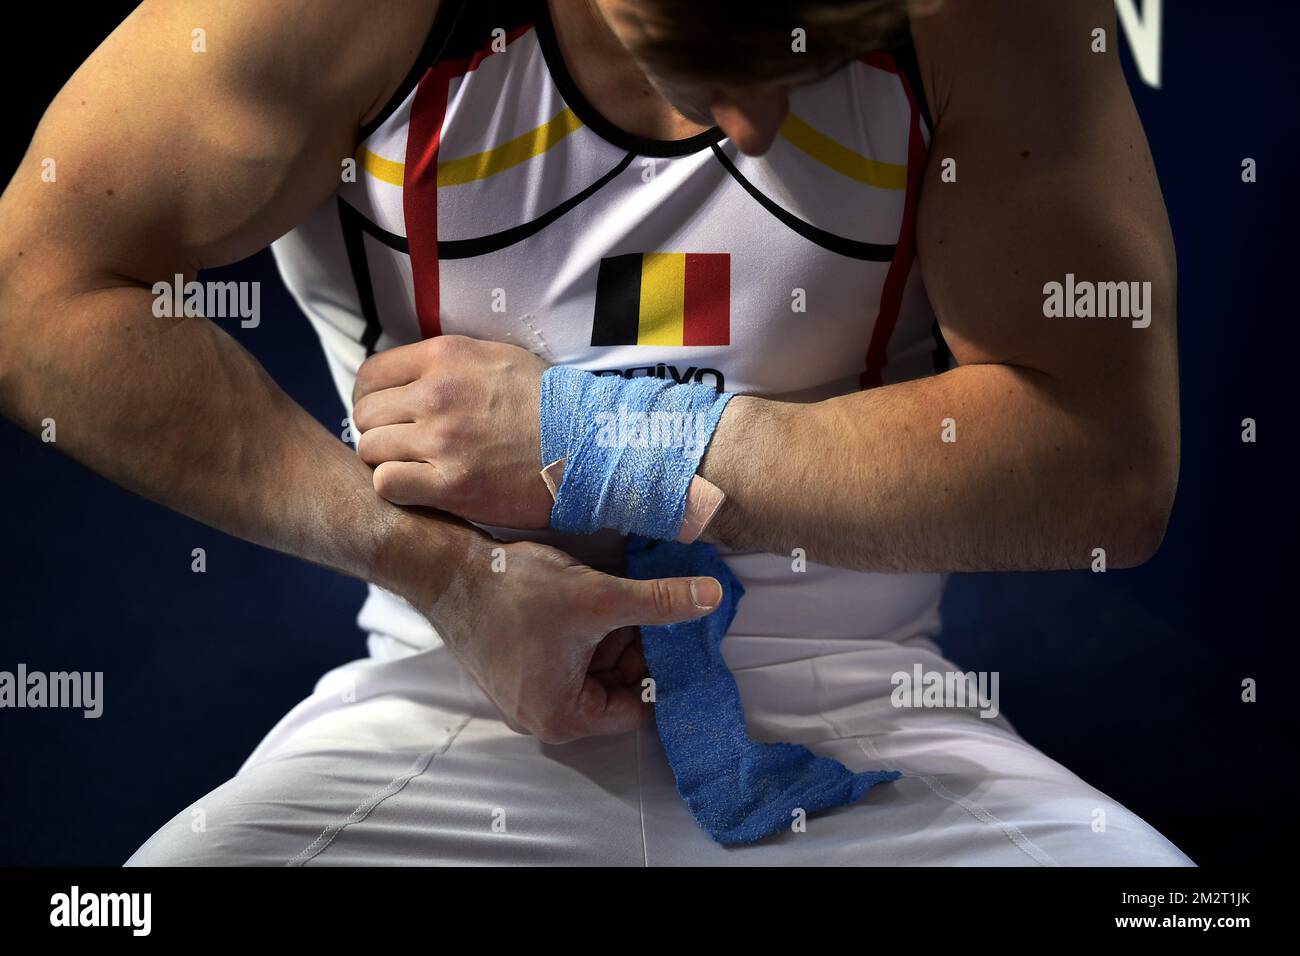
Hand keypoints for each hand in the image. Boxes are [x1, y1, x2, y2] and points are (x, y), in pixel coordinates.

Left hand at [353, 335, 554, 528]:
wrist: (589, 444)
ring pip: (371, 450)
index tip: (388, 415)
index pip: (370, 376)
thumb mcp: (498, 358)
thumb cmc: (548, 404)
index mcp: (445, 357)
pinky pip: (387, 485)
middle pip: (364, 415)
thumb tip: (410, 377)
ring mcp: (442, 440)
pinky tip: (421, 489)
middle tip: (404, 446)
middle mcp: (437, 394)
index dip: (372, 399)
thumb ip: (448, 364)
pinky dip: (396, 489)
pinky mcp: (452, 484)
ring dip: (387, 462)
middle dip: (379, 431)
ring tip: (416, 468)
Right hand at [421, 537, 722, 742]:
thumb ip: (661, 602)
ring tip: (615, 597)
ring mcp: (526, 693)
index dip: (660, 668)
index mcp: (562, 718)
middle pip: (616, 688)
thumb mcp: (599, 597)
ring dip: (611, 635)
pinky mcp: (517, 668)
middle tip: (647, 608)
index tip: (677, 636)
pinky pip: (569, 657)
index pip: (637, 707)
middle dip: (635, 647)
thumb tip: (710, 598)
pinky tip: (589, 598)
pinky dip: (586, 631)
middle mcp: (542, 716)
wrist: (445, 569)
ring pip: (594, 668)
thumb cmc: (511, 591)